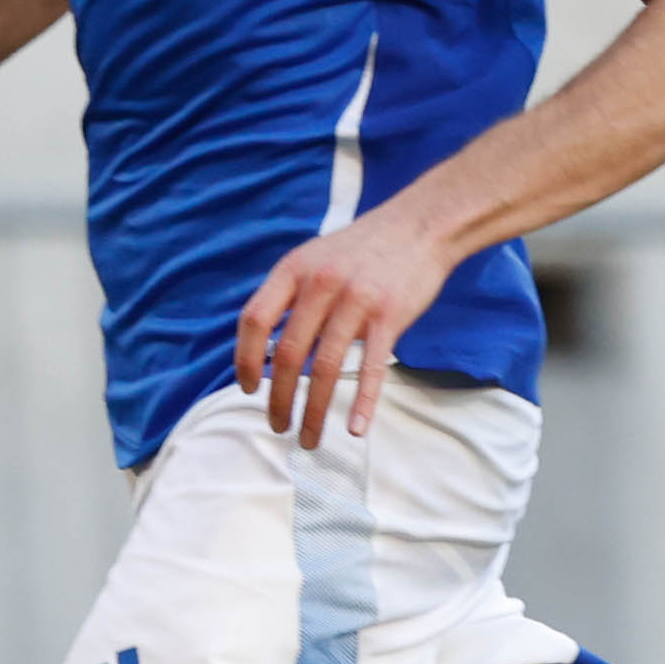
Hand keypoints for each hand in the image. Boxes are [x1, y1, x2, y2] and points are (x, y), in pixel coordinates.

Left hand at [236, 207, 465, 449]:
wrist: (419, 225)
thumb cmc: (362, 248)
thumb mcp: (313, 257)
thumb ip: (289, 295)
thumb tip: (261, 345)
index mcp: (293, 270)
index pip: (254, 321)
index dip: (244, 359)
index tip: (248, 388)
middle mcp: (319, 284)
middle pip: (286, 354)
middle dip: (278, 399)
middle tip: (277, 425)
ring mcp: (355, 300)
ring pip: (324, 368)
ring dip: (313, 411)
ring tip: (308, 438)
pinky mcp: (389, 316)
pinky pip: (371, 367)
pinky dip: (363, 402)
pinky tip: (356, 429)